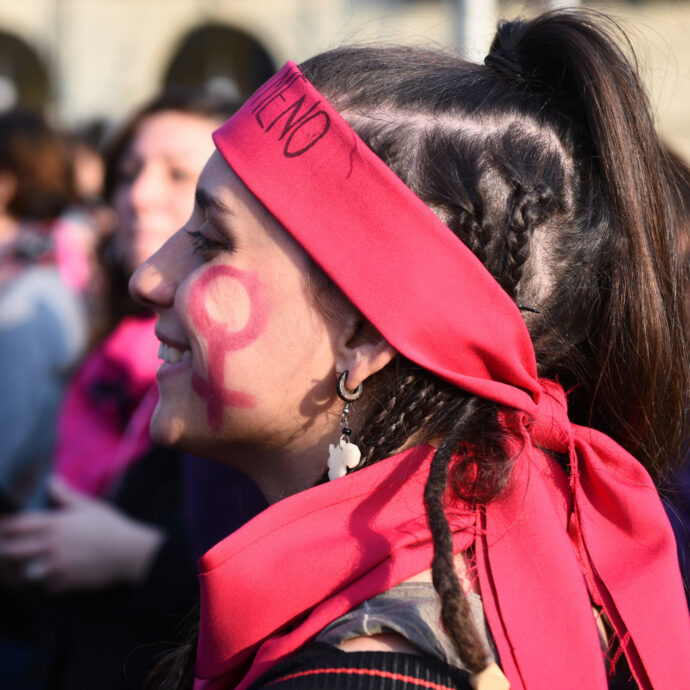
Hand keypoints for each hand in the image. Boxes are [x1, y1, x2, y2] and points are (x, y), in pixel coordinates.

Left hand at [0, 477, 163, 591]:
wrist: (127, 552)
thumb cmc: (110, 526)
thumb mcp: (89, 506)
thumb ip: (66, 495)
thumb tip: (51, 480)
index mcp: (55, 524)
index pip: (18, 525)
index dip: (4, 526)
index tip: (0, 527)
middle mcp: (50, 545)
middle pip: (11, 550)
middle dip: (2, 549)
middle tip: (1, 548)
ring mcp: (55, 565)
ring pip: (21, 572)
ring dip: (15, 570)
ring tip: (12, 569)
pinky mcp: (63, 582)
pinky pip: (41, 586)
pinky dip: (38, 583)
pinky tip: (39, 579)